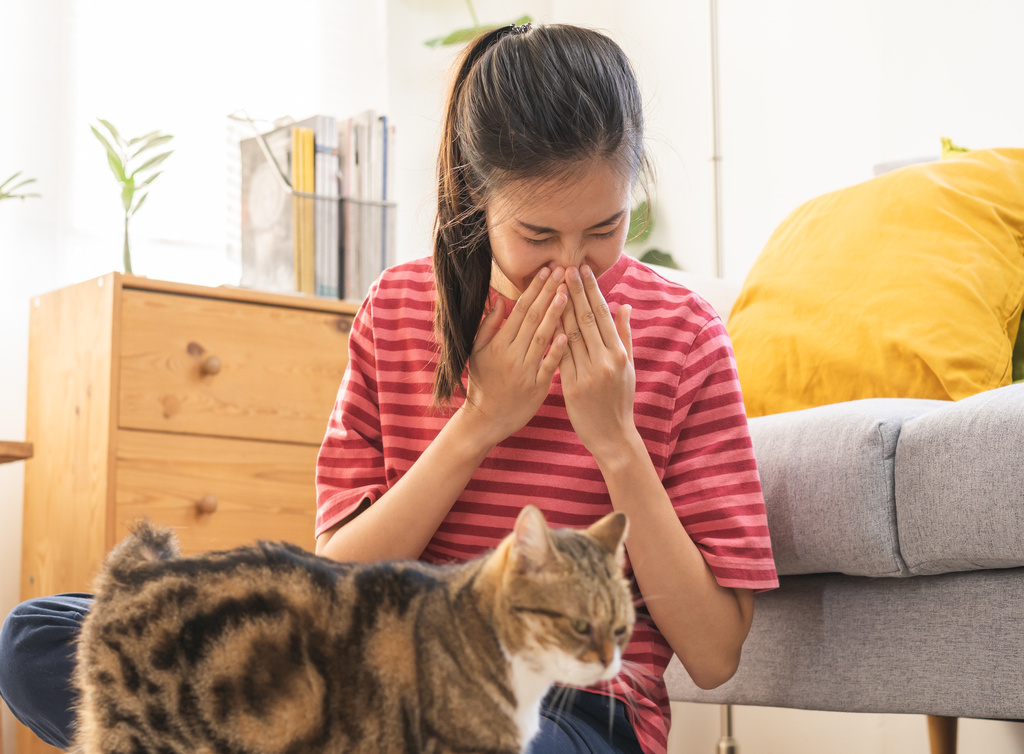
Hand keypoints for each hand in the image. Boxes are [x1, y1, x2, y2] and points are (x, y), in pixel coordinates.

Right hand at [462, 266, 568, 444]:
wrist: (485, 420)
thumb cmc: (483, 383)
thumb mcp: (476, 353)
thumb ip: (488, 326)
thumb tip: (500, 299)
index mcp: (498, 344)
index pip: (520, 310)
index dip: (534, 289)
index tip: (547, 270)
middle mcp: (511, 354)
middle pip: (533, 318)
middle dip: (549, 292)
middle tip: (564, 271)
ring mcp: (524, 371)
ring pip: (542, 337)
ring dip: (555, 314)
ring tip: (568, 293)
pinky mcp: (536, 388)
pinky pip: (548, 366)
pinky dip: (556, 350)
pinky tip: (566, 334)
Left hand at [559, 265, 636, 463]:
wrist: (613, 436)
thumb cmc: (620, 399)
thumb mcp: (629, 367)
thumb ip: (624, 335)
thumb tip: (624, 306)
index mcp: (620, 354)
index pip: (603, 315)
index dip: (592, 291)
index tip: (583, 270)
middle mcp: (605, 361)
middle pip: (586, 319)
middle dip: (574, 291)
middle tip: (565, 268)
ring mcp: (588, 373)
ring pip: (571, 334)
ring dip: (560, 307)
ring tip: (553, 285)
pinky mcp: (572, 386)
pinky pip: (559, 356)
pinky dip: (552, 336)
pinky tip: (543, 318)